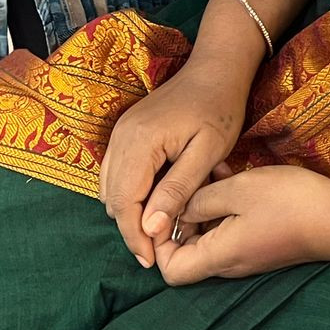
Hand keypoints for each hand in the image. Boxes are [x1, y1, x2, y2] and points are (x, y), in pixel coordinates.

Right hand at [99, 65, 247, 267]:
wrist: (216, 68)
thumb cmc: (219, 107)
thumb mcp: (208, 151)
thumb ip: (178, 189)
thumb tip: (151, 229)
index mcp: (139, 141)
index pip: (124, 203)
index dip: (135, 237)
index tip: (152, 262)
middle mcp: (121, 137)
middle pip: (112, 198)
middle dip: (131, 228)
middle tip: (158, 249)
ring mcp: (120, 132)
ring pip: (110, 188)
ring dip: (130, 212)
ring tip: (159, 228)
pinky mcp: (126, 131)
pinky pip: (117, 172)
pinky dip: (130, 193)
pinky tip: (155, 201)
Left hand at [154, 164, 329, 285]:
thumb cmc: (288, 203)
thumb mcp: (238, 190)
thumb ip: (200, 200)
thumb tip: (177, 208)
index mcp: (219, 256)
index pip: (170, 270)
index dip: (159, 241)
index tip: (165, 206)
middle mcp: (229, 263)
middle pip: (187, 253)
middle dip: (182, 216)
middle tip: (189, 181)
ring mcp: (247, 255)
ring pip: (209, 236)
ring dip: (205, 206)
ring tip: (213, 171)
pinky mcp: (261, 243)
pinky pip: (230, 230)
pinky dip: (224, 206)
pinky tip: (234, 176)